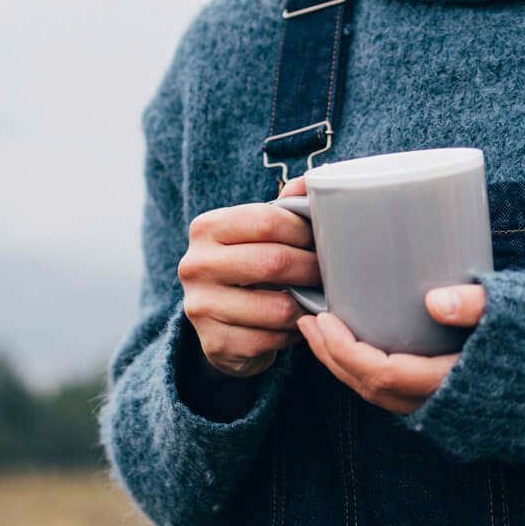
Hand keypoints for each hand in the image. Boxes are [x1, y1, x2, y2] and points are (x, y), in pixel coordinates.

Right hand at [175, 173, 322, 377]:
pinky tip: (295, 326)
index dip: (305, 231)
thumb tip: (315, 182)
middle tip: (331, 274)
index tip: (324, 240)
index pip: (268, 220)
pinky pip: (272, 340)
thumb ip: (286, 206)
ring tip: (317, 300)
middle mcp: (194, 265)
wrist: (220, 322)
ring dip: (307, 307)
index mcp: (206, 227)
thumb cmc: (249, 267)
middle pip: (274, 262)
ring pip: (278, 308)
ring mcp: (199, 307)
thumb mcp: (260, 233)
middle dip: (312, 269)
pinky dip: (292, 335)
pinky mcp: (214, 344)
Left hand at [296, 280, 485, 414]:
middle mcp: (449, 411)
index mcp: (456, 388)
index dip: (343, 351)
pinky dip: (376, 374)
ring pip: (386, 399)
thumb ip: (479, 304)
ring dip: (350, 367)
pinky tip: (372, 346)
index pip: (380, 376)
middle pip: (372, 392)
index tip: (320, 318)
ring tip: (329, 332)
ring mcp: (456, 419)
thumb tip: (435, 300)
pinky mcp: (463, 415)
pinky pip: (404, 399)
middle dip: (334, 358)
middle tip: (309, 321)